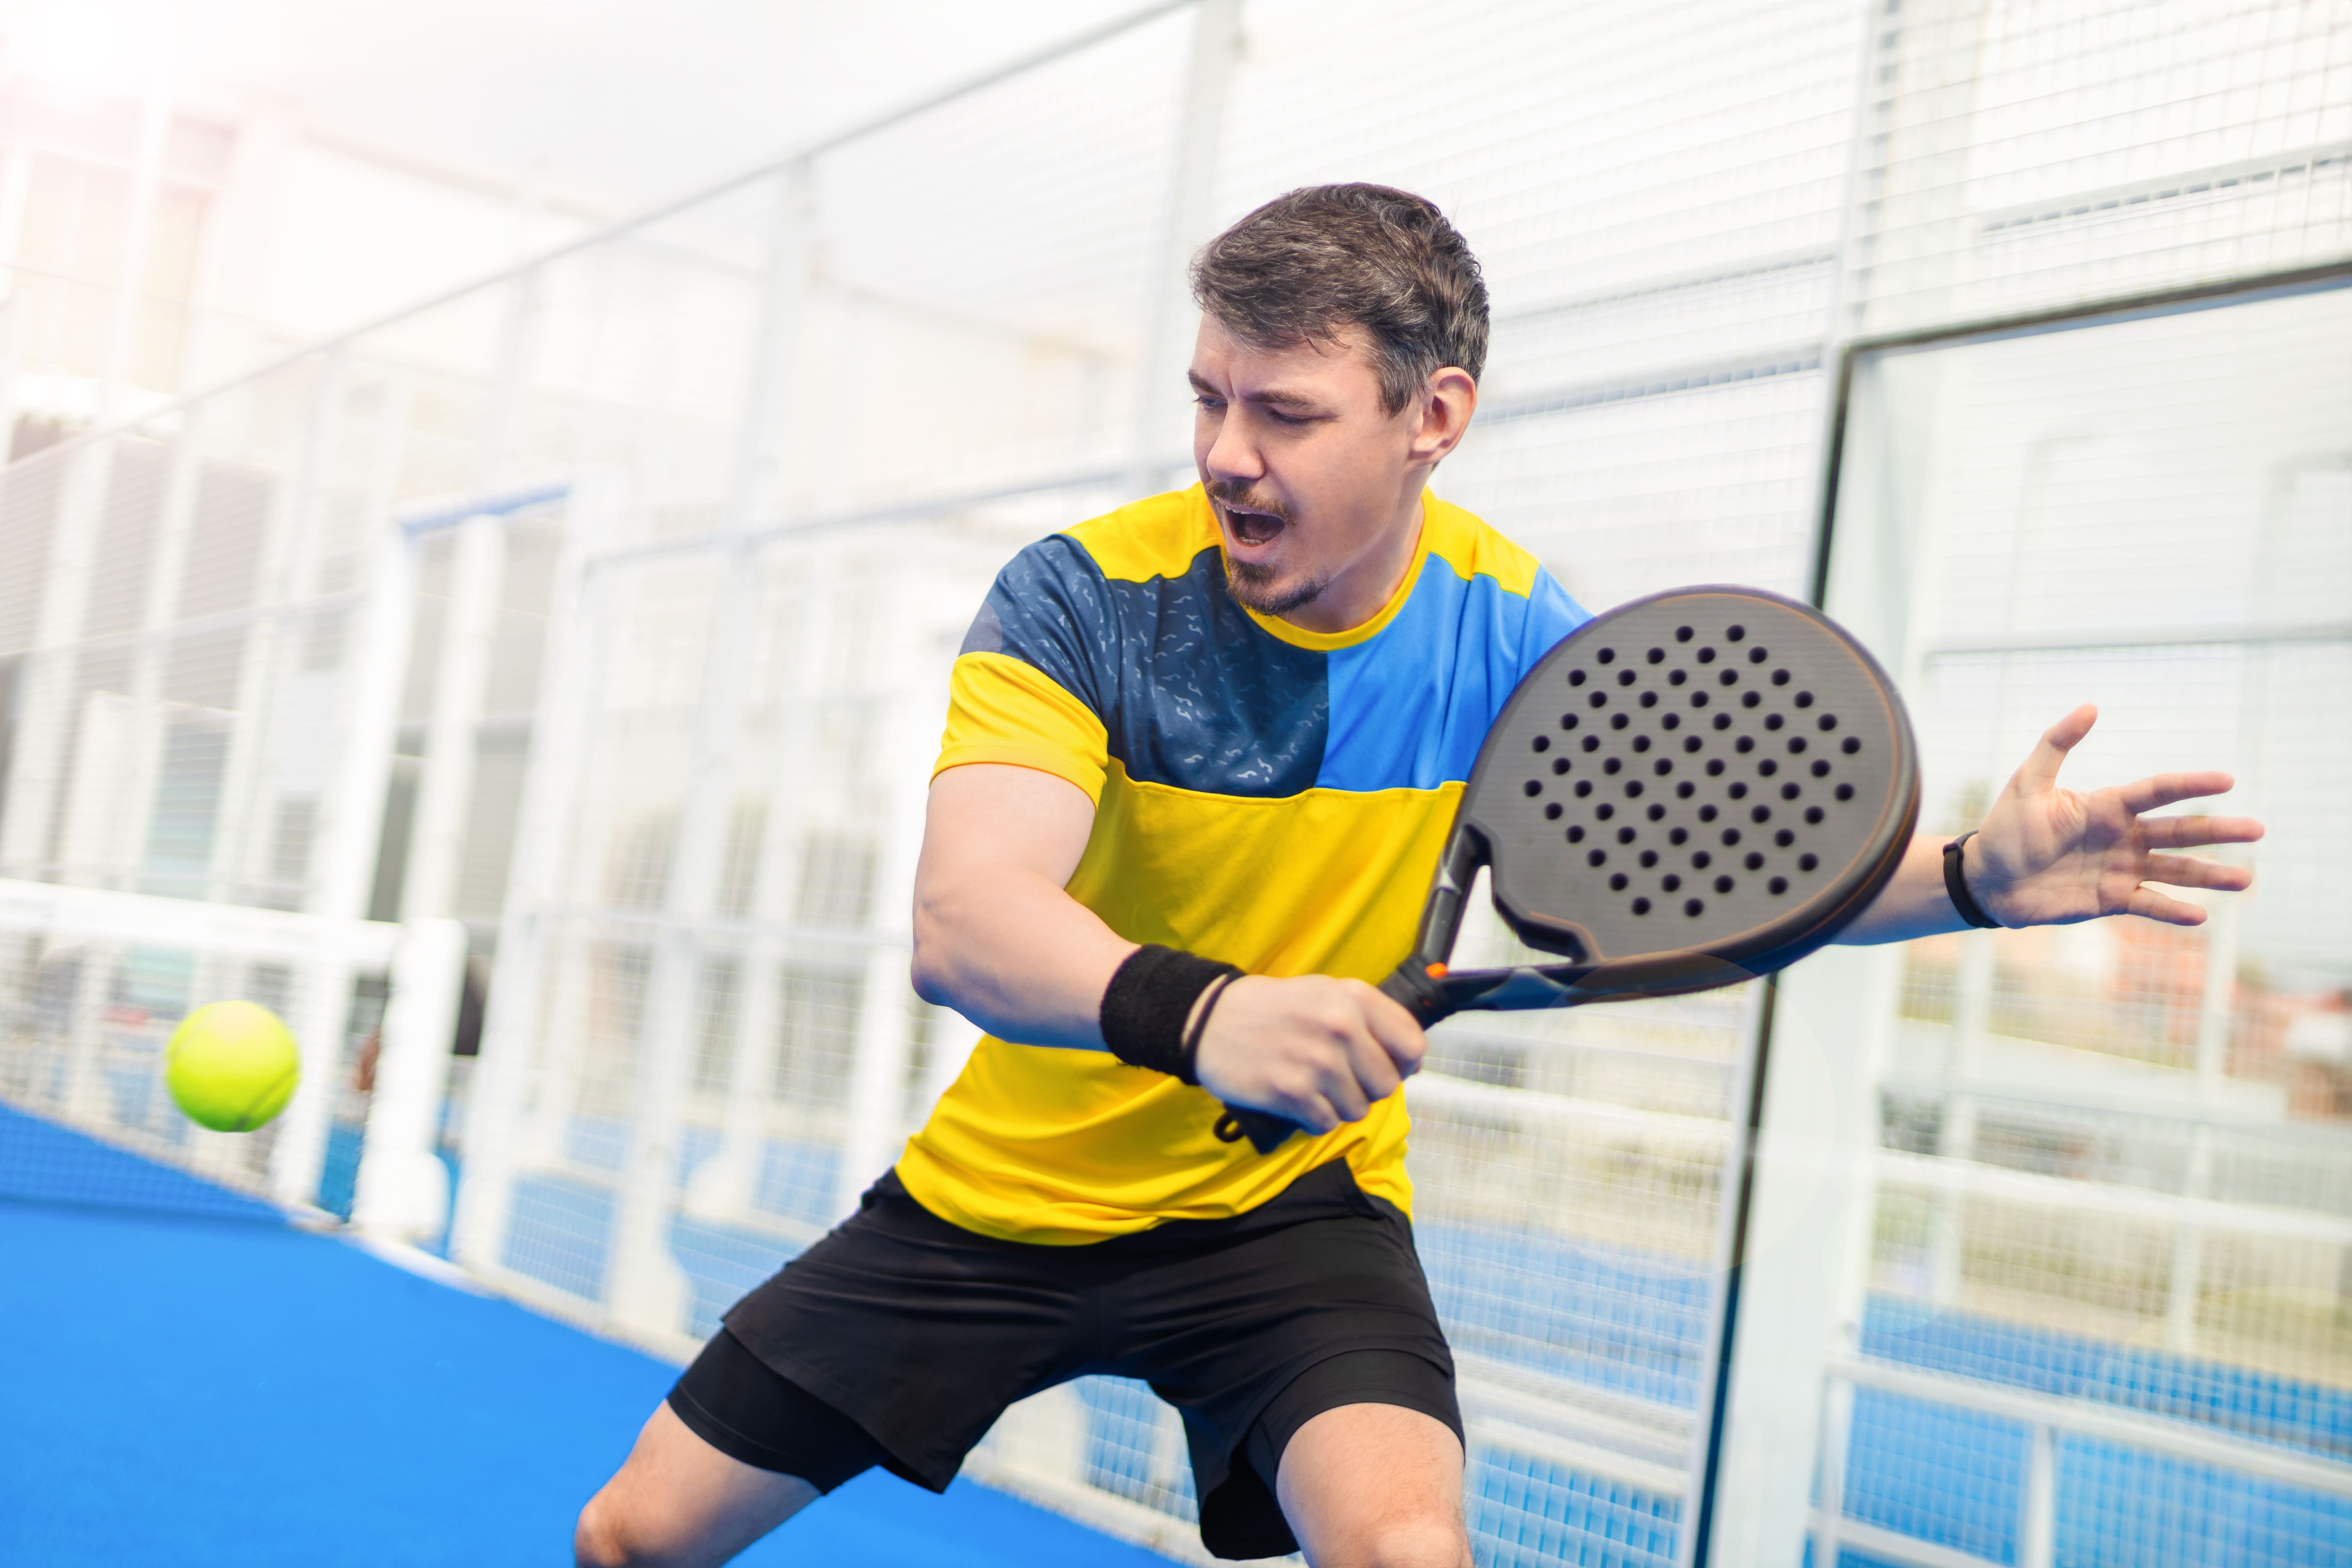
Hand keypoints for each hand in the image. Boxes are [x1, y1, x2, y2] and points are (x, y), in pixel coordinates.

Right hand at [1191, 975, 1426, 1133]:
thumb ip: (1368, 1018)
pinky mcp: (1292, 1091)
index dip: (1403, 1064)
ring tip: (1314, 1087)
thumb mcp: (1326, 992)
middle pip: (1386, 1085)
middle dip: (1366, 1088)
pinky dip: (1314, 1119)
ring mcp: (1317, 1061)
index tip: (1386, 1067)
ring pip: (1357, 1109)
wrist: (1210, 1021)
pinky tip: (1298, 1101)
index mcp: (1354, 998)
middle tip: (1340, 1079)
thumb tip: (1408, 1058)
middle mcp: (1340, 1027)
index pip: (1411, 1045)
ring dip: (1338, 1106)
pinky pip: (1326, 1123)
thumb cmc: (1273, 1009)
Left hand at [1969, 704, 2263, 927]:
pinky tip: (2200, 916)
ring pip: (2174, 871)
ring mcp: (2120, 869)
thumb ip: (2056, 744)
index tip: (2228, 780)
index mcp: (2107, 806)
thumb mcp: (2028, 782)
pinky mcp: (2110, 900)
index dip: (2191, 784)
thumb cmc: (2006, 828)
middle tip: (2258, 830)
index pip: (2158, 791)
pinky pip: (2149, 905)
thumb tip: (2090, 706)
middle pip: (2180, 832)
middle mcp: (2122, 837)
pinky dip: (2173, 911)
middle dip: (2219, 831)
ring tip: (2244, 880)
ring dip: (2209, 875)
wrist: (1988, 878)